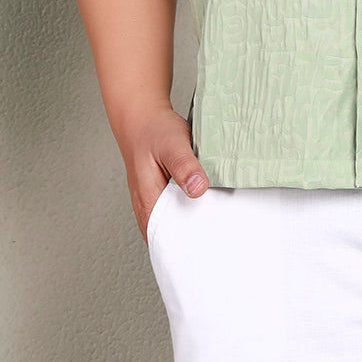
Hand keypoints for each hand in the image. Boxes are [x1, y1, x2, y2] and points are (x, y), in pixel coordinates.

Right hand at [117, 103, 209, 240]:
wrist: (142, 118)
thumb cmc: (154, 131)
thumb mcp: (173, 144)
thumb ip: (184, 166)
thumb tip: (198, 189)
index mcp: (148, 202)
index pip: (167, 238)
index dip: (188, 243)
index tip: (210, 244)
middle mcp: (147, 207)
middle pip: (171, 235)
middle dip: (193, 238)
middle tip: (219, 236)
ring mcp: (152, 202)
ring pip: (173, 223)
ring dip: (191, 224)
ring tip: (216, 224)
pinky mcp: (159, 194)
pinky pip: (174, 211)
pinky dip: (188, 210)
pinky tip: (205, 205)